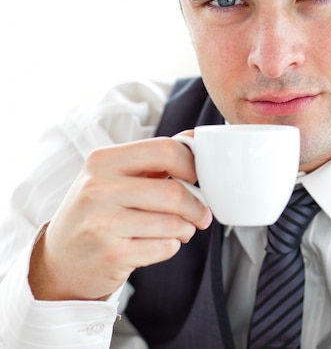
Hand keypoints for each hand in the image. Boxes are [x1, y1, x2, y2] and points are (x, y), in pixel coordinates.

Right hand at [28, 134, 212, 300]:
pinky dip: (171, 246)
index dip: (190, 163)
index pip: (164, 149)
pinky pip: (164, 248)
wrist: (59, 260)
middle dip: (197, 205)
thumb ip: (153, 158)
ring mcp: (103, 224)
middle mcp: (98, 189)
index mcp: (102, 160)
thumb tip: (194, 139)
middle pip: (173, 191)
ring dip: (186, 228)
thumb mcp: (113, 176)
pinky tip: (159, 244)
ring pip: (172, 223)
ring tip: (180, 229)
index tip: (197, 177)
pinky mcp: (111, 256)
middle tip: (201, 213)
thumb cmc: (96, 212)